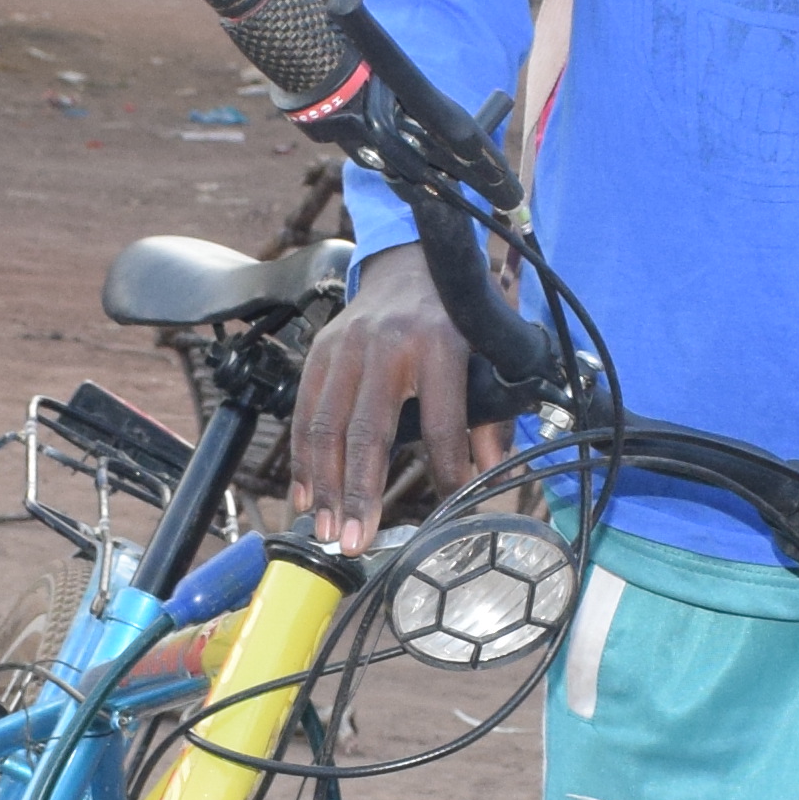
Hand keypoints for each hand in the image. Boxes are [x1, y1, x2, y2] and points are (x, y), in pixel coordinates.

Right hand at [291, 244, 492, 547]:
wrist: (411, 259)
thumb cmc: (456, 312)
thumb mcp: (488, 350)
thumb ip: (493, 416)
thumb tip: (496, 476)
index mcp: (440, 344)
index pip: (442, 422)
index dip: (446, 470)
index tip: (447, 511)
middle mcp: (389, 345)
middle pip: (369, 430)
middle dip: (359, 491)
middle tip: (354, 540)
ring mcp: (348, 347)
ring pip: (327, 425)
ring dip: (324, 484)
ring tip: (326, 529)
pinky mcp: (322, 350)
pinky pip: (305, 411)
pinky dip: (302, 458)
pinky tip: (305, 496)